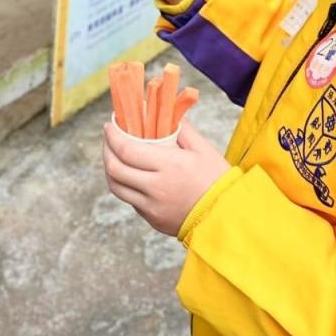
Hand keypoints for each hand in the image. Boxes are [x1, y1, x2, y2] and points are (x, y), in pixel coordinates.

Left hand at [101, 120, 230, 236]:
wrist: (228, 217)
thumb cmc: (218, 180)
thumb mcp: (204, 149)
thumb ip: (182, 130)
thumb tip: (165, 115)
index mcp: (169, 166)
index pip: (127, 150)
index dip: (112, 137)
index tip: (109, 126)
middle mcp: (156, 188)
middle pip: (115, 170)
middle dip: (106, 151)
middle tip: (108, 139)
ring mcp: (152, 207)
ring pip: (117, 188)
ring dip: (110, 170)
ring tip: (114, 157)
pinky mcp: (153, 220)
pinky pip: (131, 200)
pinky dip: (126, 185)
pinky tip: (132, 175)